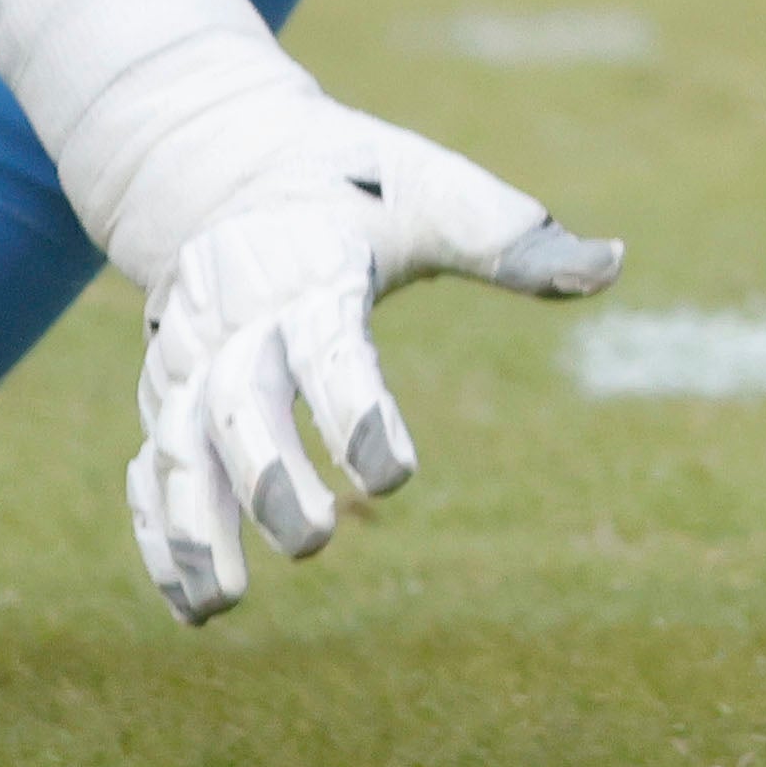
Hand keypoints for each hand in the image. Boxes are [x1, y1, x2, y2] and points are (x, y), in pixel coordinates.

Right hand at [119, 112, 621, 626]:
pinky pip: (150, 470)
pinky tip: (190, 604)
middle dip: (267, 478)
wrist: (226, 162)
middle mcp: (237, 322)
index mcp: (311, 271)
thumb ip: (513, 240)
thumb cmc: (357, 186)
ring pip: (180, 449)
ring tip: (225, 604)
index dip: (358, 409)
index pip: (330, 345)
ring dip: (196, 527)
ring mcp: (188, 363)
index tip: (396, 478)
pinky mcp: (166, 395)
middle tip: (315, 542)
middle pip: (240, 406)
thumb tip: (615, 262)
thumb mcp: (436, 192)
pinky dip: (159, 534)